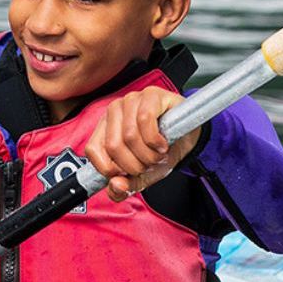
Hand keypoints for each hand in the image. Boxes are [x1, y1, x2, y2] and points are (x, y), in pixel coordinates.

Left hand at [84, 86, 199, 201]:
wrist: (189, 136)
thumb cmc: (162, 151)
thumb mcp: (143, 175)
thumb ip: (126, 186)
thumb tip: (116, 186)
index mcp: (105, 128)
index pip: (93, 150)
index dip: (111, 168)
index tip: (129, 172)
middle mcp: (114, 111)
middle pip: (113, 146)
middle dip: (135, 165)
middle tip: (149, 165)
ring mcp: (132, 100)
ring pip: (130, 135)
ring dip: (148, 154)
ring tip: (158, 155)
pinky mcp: (151, 94)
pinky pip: (145, 120)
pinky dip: (155, 140)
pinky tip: (163, 144)